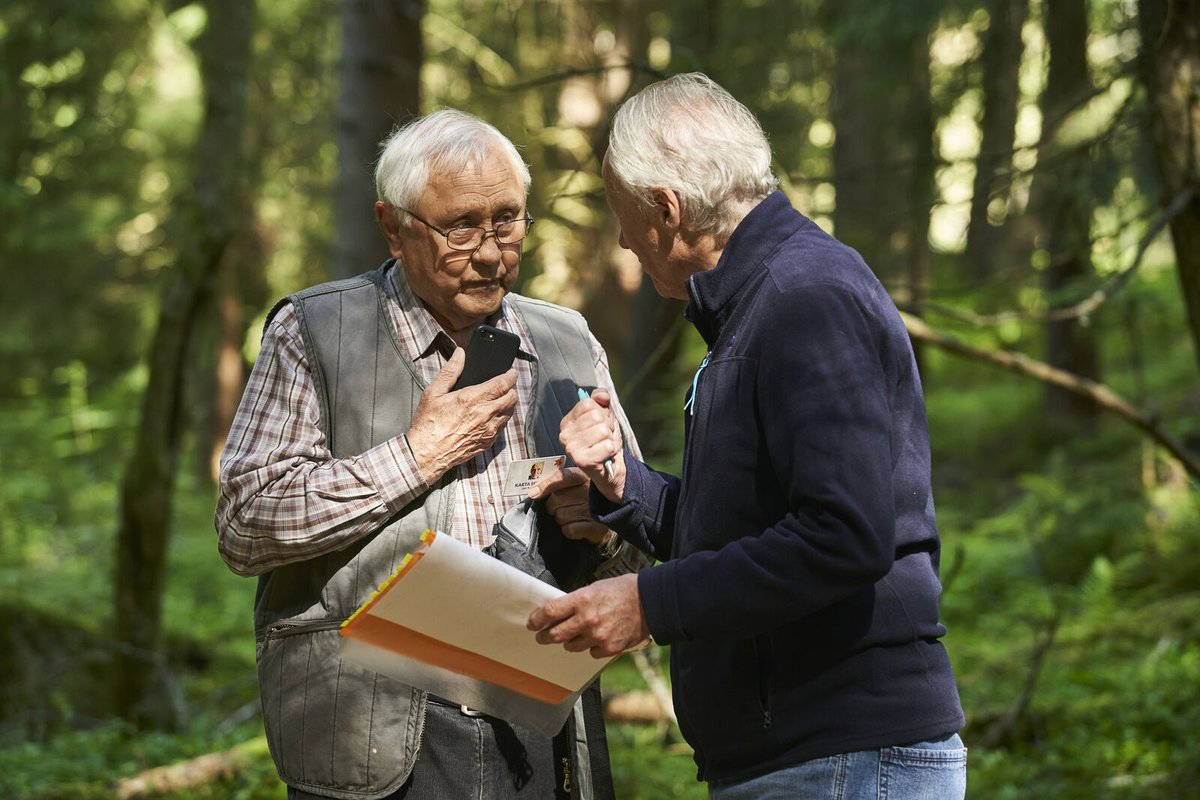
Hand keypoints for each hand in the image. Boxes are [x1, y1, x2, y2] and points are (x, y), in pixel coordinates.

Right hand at [406, 348, 517, 482]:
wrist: (427, 453)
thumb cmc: (428, 423)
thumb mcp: (434, 392)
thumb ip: (450, 371)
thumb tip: (460, 354)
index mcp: (472, 399)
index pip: (503, 384)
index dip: (511, 376)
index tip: (511, 372)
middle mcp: (484, 415)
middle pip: (512, 398)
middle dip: (511, 389)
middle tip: (505, 385)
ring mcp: (488, 430)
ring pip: (510, 413)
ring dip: (508, 404)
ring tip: (499, 398)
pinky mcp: (487, 442)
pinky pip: (502, 427)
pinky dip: (502, 418)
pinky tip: (492, 415)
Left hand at [527, 466, 609, 544]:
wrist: (610, 519)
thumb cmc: (585, 500)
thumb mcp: (574, 485)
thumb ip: (554, 484)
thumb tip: (532, 492)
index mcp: (584, 476)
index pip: (562, 476)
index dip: (545, 485)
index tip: (533, 494)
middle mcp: (589, 491)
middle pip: (556, 500)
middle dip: (554, 508)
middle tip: (562, 509)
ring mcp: (593, 509)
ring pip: (561, 516)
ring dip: (562, 520)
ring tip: (573, 518)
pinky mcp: (596, 527)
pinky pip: (569, 530)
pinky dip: (569, 531)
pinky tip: (577, 527)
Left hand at [527, 574, 649, 658]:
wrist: (651, 602)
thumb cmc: (623, 590)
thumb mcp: (595, 588)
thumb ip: (577, 601)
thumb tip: (559, 612)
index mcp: (582, 599)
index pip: (549, 612)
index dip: (536, 619)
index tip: (532, 623)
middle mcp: (587, 619)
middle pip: (555, 634)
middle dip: (545, 636)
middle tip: (542, 636)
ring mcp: (598, 636)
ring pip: (571, 646)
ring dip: (569, 641)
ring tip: (575, 635)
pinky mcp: (609, 648)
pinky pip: (591, 653)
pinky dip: (591, 647)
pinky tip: (598, 638)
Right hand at [559, 389, 624, 502]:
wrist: (611, 467)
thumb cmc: (605, 440)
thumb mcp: (605, 416)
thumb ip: (602, 400)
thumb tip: (601, 395)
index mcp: (567, 422)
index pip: (588, 403)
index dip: (602, 412)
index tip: (601, 424)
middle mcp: (564, 435)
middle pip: (596, 416)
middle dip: (608, 426)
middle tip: (605, 437)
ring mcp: (571, 449)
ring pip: (602, 431)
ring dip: (610, 438)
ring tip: (605, 446)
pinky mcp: (582, 461)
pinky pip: (606, 446)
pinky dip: (612, 449)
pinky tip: (606, 455)